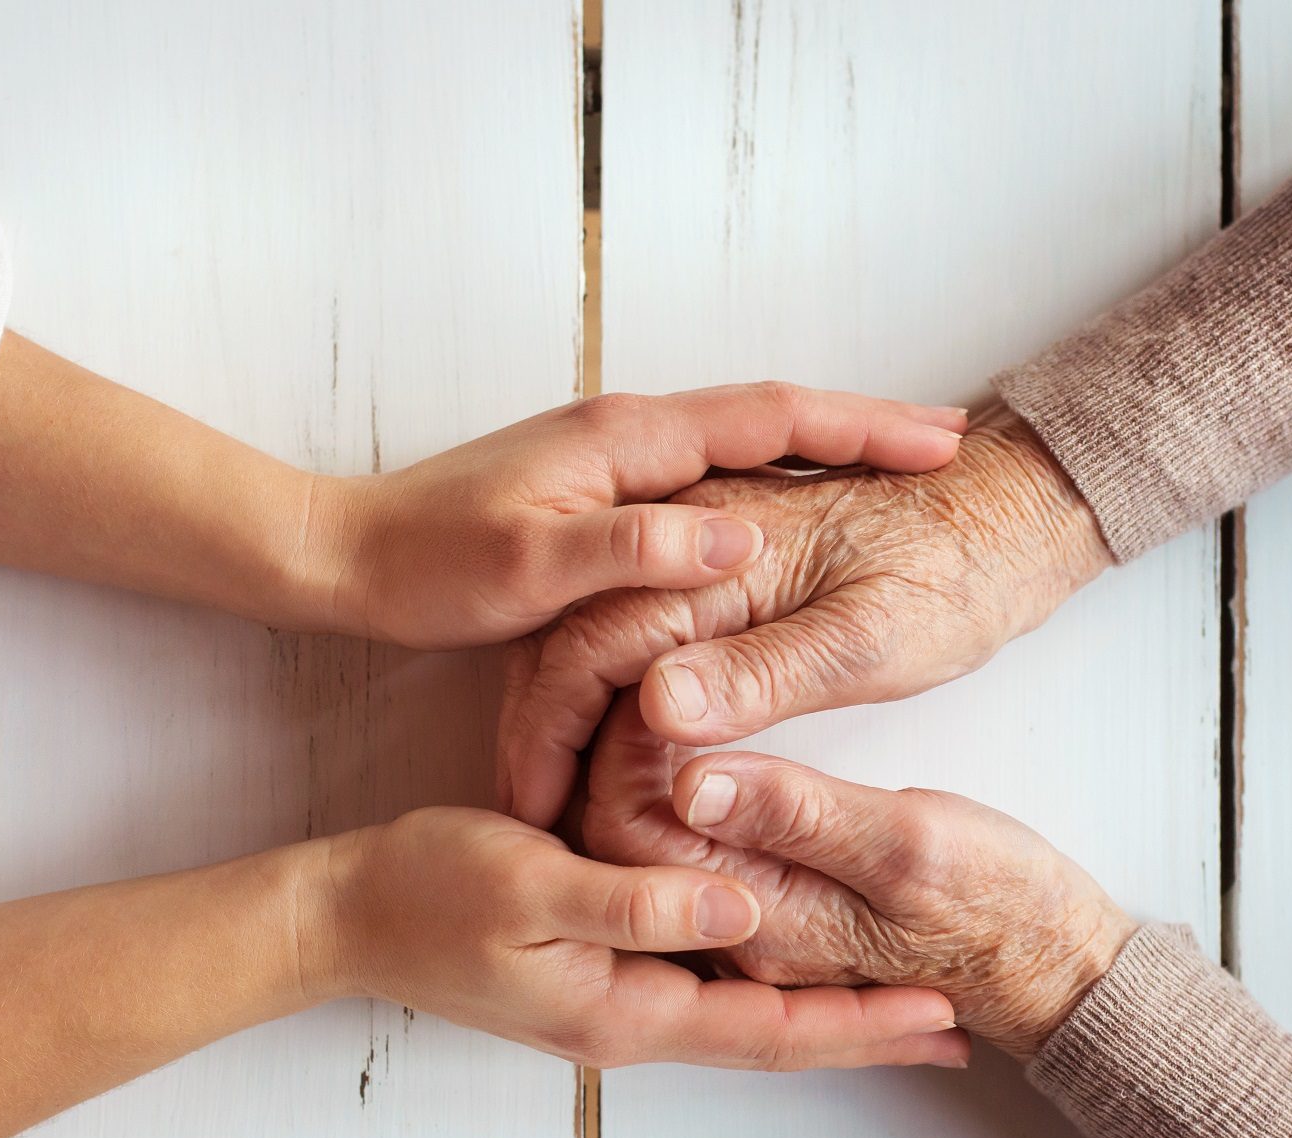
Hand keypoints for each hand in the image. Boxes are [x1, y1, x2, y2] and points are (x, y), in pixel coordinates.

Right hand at [304, 805, 965, 1070]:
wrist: (346, 913)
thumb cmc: (430, 891)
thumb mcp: (534, 885)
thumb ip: (638, 902)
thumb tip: (743, 910)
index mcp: (625, 1008)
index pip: (770, 1029)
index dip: (860, 1029)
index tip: (944, 1022)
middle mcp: (630, 1018)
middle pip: (771, 1034)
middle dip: (862, 1034)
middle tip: (953, 1027)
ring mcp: (613, 999)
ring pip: (743, 1013)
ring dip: (822, 1010)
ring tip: (897, 1001)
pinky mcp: (596, 971)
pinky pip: (706, 986)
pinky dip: (764, 980)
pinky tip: (789, 956)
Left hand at [315, 383, 969, 649]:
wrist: (346, 557)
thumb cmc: (428, 564)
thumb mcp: (530, 568)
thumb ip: (632, 551)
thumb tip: (736, 541)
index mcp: (628, 440)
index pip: (772, 414)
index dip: (862, 428)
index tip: (941, 441)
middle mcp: (629, 435)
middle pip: (773, 415)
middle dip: (862, 426)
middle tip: (945, 445)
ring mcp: (615, 462)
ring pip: (745, 445)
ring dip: (821, 450)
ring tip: (896, 470)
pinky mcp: (598, 495)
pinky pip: (711, 477)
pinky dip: (770, 482)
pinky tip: (794, 512)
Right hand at [499, 401, 1112, 826]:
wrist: (1010, 510)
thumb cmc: (957, 573)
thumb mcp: (871, 639)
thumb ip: (763, 673)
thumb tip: (654, 708)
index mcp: (715, 550)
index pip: (589, 642)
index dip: (550, 731)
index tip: (536, 806)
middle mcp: (688, 540)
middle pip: (572, 638)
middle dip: (540, 731)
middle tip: (530, 818)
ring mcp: (698, 551)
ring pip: (593, 637)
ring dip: (565, 717)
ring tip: (554, 801)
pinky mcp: (718, 575)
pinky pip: (634, 635)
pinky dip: (607, 698)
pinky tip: (610, 755)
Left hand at [578, 693, 1134, 1058]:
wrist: (1054, 962)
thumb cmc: (1000, 904)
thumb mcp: (911, 843)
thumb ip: (799, 812)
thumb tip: (690, 779)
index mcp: (755, 921)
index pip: (628, 834)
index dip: (621, 748)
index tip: (653, 678)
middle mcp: (730, 934)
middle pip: (620, 840)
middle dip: (617, 752)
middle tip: (647, 669)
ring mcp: (747, 922)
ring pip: (651, 838)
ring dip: (646, 763)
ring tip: (664, 685)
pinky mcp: (771, 902)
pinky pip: (692, 844)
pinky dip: (679, 782)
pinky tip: (695, 730)